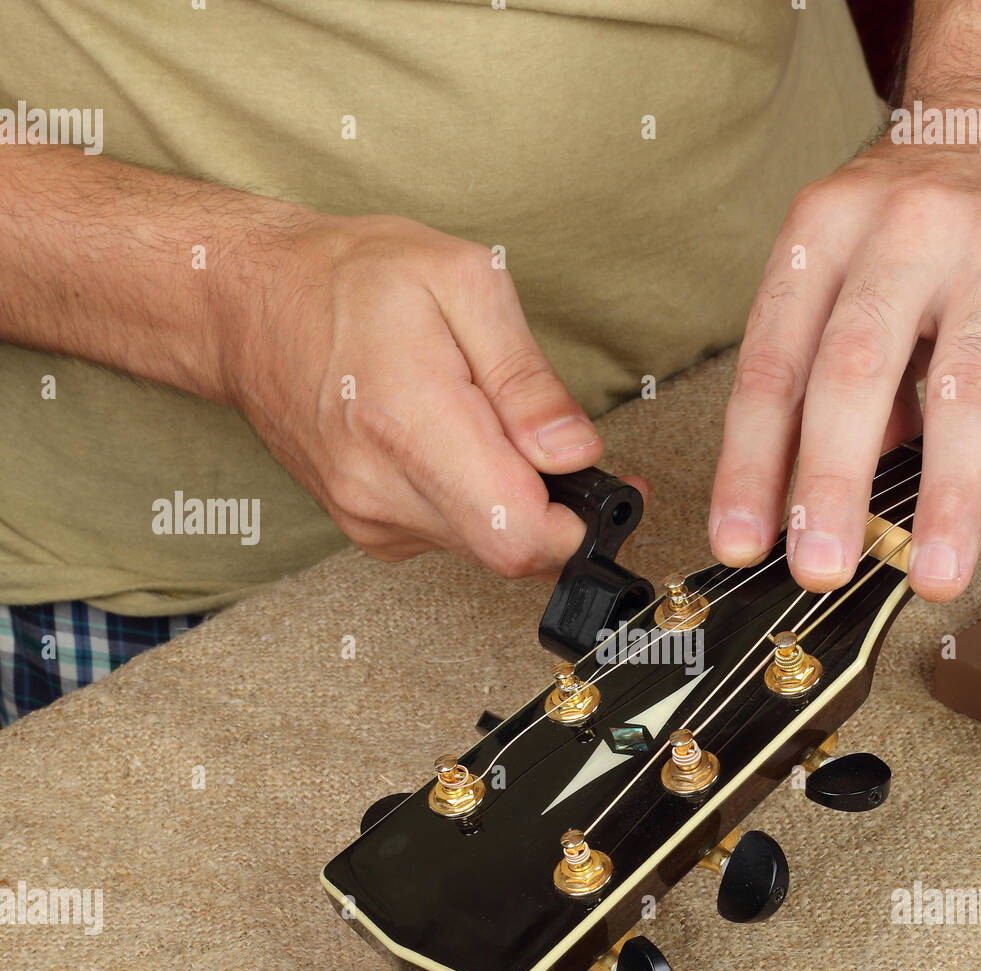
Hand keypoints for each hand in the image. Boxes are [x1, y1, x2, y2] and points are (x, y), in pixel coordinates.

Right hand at [216, 213, 604, 575]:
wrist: (248, 302)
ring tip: (488, 425)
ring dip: (510, 501)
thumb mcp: (463, 282)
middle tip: (558, 448)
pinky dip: (473, 502)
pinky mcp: (367, 528)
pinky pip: (451, 537)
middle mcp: (382, 490)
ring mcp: (369, 517)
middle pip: (509, 551)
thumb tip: (574, 453)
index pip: (517, 535)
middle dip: (555, 509)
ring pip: (483, 547)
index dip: (578, 526)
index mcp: (410, 425)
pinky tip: (453, 445)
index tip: (602, 490)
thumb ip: (527, 379)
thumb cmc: (349, 280)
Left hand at [710, 132, 980, 598]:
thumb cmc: (910, 219)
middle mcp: (904, 234)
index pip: (773, 364)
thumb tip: (816, 501)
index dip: (750, 463)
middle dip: (832, 483)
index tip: (738, 542)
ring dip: (949, 497)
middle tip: (822, 569)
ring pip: (968, 390)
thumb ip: (824, 374)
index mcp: (823, 235)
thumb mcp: (841, 266)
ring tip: (936, 577)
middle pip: (857, 370)